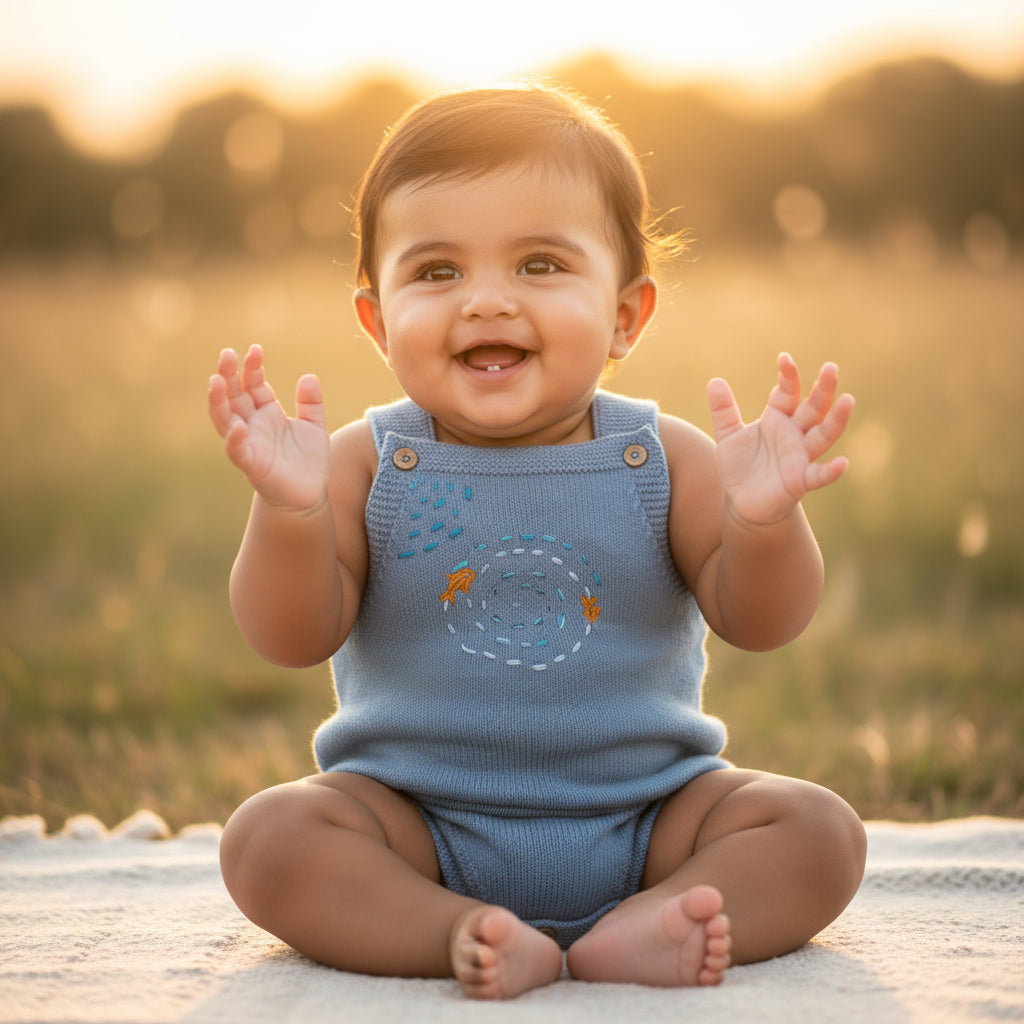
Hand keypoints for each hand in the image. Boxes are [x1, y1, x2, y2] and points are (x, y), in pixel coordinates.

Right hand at [208, 345, 330, 512]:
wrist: (310, 495)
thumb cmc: (308, 460)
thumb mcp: (315, 426)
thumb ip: (311, 403)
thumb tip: (308, 376)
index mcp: (266, 412)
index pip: (253, 384)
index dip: (252, 367)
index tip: (255, 349)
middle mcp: (252, 424)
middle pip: (233, 395)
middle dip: (229, 375)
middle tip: (227, 354)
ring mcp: (248, 443)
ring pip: (225, 419)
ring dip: (218, 401)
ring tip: (216, 380)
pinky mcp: (251, 465)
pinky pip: (237, 451)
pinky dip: (234, 439)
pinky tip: (238, 427)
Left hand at [707, 352, 853, 525]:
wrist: (742, 502)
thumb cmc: (741, 466)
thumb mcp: (728, 436)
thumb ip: (723, 411)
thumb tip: (714, 381)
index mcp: (778, 418)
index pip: (787, 393)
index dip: (787, 376)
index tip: (784, 358)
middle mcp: (794, 434)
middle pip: (813, 408)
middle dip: (823, 389)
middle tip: (831, 368)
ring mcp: (800, 456)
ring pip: (822, 435)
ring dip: (836, 419)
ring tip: (848, 400)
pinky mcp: (799, 481)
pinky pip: (818, 475)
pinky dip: (831, 470)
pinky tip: (843, 463)